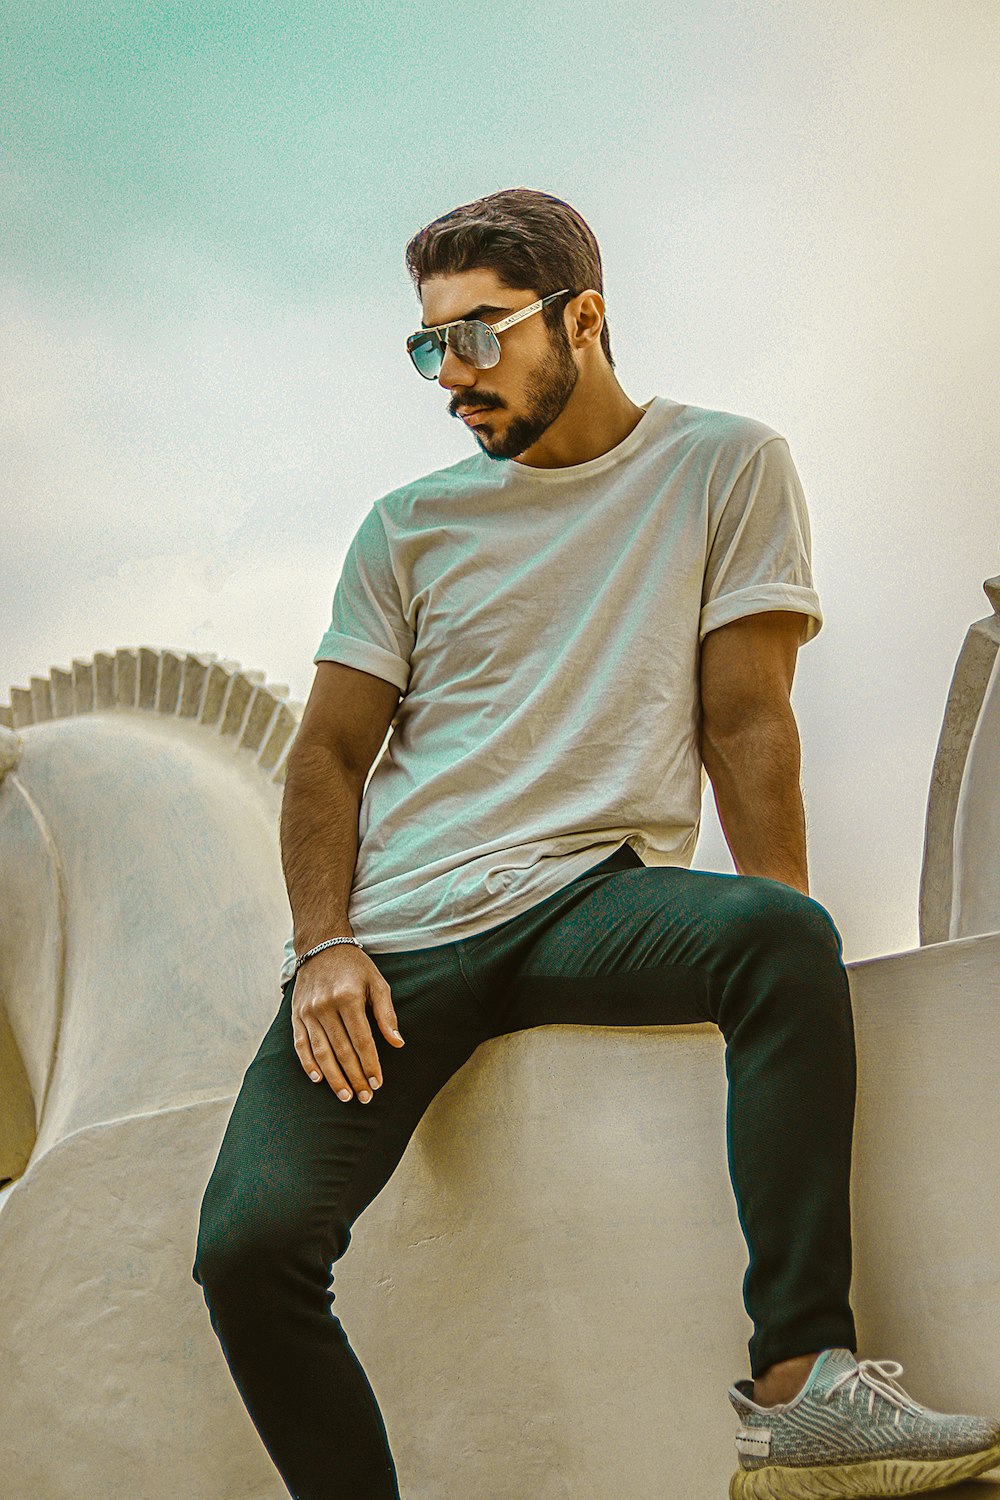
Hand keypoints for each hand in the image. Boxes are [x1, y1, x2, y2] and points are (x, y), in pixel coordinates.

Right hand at [291, 946, 403, 1101]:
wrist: (321, 946)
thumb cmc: (355, 967)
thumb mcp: (377, 983)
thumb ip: (386, 1014)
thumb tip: (397, 1043)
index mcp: (348, 998)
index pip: (362, 1041)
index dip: (370, 1065)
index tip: (378, 1083)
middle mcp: (325, 1006)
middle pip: (342, 1051)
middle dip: (355, 1077)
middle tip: (365, 1098)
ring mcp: (308, 1012)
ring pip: (321, 1052)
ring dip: (333, 1077)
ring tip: (345, 1096)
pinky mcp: (296, 1015)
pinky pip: (301, 1044)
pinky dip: (308, 1064)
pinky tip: (318, 1079)